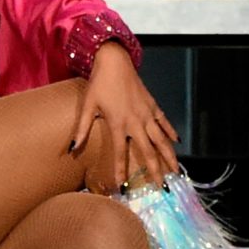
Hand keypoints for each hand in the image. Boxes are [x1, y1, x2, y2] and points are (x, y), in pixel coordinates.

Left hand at [70, 44, 181, 194]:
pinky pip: (164, 122)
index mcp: (118, 123)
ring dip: (169, 156)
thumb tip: (72, 148)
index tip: (123, 185)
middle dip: (155, 170)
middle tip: (161, 186)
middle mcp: (136, 122)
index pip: (120, 153)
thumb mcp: (87, 106)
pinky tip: (176, 142)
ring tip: (176, 171)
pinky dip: (171, 132)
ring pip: (161, 140)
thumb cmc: (99, 84)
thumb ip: (81, 129)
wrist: (115, 61)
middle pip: (149, 151)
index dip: (121, 170)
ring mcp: (147, 114)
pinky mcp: (153, 105)